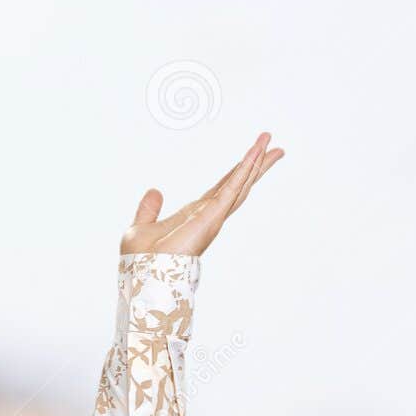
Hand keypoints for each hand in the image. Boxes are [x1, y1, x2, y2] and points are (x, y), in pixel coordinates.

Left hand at [121, 131, 283, 257]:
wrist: (142, 272)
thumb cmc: (142, 260)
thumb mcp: (142, 227)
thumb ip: (149, 209)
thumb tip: (154, 191)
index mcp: (195, 215)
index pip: (221, 188)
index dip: (236, 172)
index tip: (251, 157)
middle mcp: (208, 215)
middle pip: (238, 184)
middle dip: (256, 165)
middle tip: (274, 147)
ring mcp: (212, 216)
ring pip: (240, 184)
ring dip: (255, 162)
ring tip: (269, 142)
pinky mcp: (211, 216)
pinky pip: (231, 189)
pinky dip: (243, 171)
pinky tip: (254, 156)